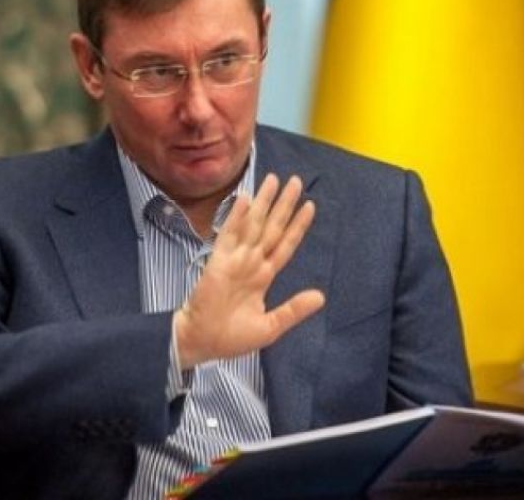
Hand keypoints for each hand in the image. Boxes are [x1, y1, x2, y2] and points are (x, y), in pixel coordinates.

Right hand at [173, 174, 324, 367]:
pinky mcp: (218, 262)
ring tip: (274, 180)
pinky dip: (236, 217)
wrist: (202, 343)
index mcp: (264, 276)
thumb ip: (294, 309)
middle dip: (284, 205)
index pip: (286, 244)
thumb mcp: (270, 327)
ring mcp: (235, 260)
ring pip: (253, 225)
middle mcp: (252, 262)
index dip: (298, 226)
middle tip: (296, 181)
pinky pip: (229, 235)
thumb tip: (321, 296)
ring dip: (263, 202)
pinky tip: (245, 199)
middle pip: (272, 227)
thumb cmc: (232, 338)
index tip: (310, 206)